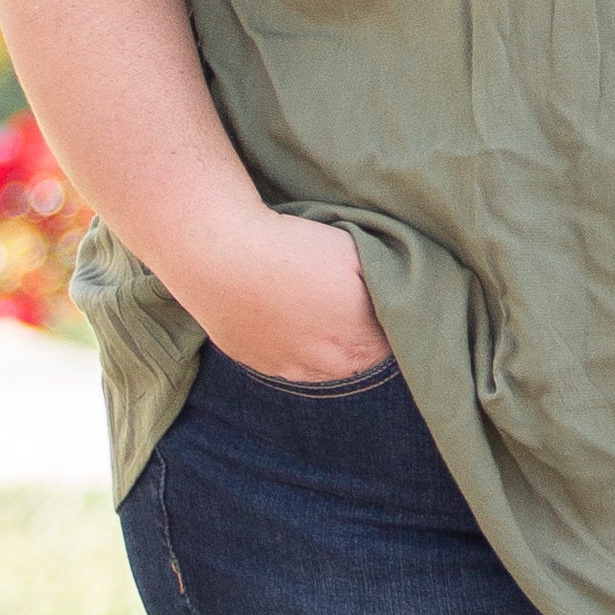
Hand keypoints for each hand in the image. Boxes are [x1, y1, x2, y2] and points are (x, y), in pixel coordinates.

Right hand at [199, 213, 392, 386]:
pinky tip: (288, 319)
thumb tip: (394, 294)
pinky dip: (294, 346)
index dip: (387, 319)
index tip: (380, 300)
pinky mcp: (257, 362)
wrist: (220, 256)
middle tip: (350, 304)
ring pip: (322, 365)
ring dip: (326, 346)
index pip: (391, 342)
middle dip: (360, 335)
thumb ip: (382, 281)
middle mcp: (328, 363)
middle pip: (359, 357)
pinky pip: (287, 362)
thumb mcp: (355, 254)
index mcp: (359, 339)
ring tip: (316, 312)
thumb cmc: (292, 248)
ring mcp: (290, 367)